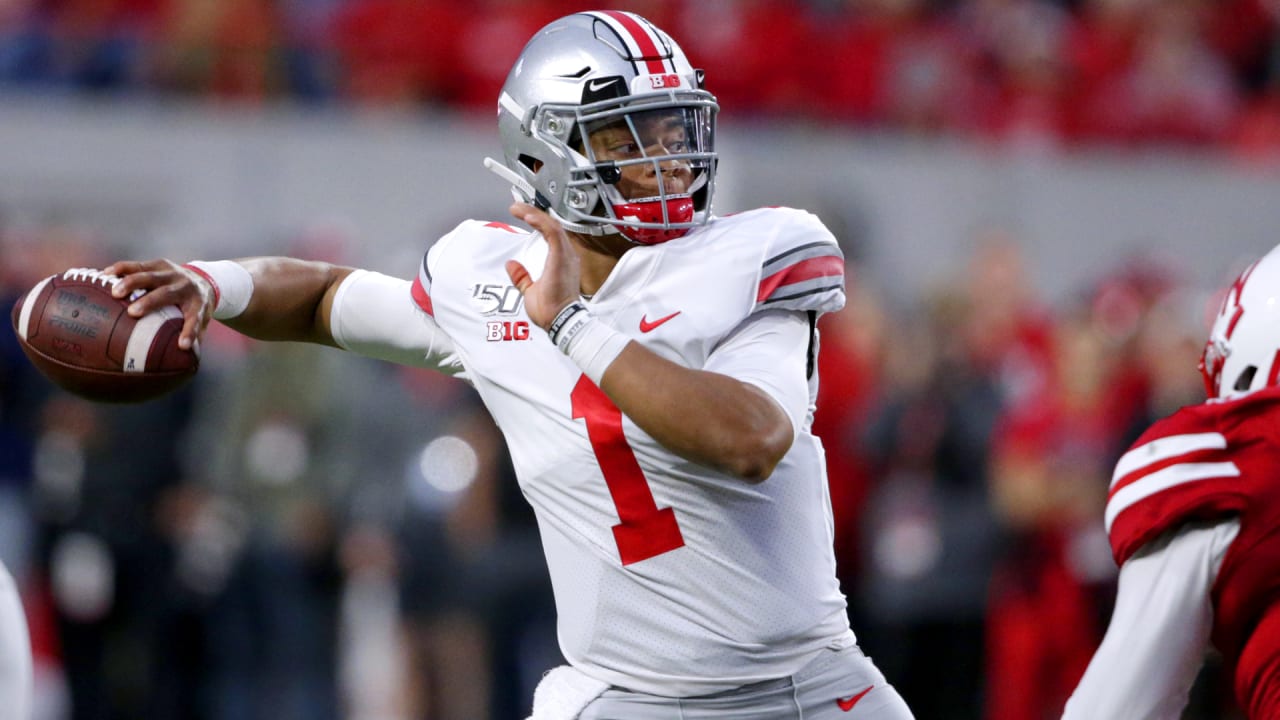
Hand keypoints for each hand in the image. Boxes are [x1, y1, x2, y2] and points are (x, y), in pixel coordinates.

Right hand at [102, 259, 215, 350]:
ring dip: (131, 282)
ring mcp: (172, 273)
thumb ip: (192, 341)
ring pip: (150, 275)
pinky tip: (105, 275)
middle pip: (167, 293)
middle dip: (150, 302)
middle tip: (132, 313)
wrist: (205, 280)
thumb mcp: (201, 324)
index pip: (195, 320)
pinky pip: (138, 265)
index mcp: (198, 304)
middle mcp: (185, 286)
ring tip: (113, 292)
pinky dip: (122, 269)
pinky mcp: (159, 264)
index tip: (182, 346)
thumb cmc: (197, 309)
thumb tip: (180, 366)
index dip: (189, 333)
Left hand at [505, 202, 580, 329]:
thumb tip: (511, 265)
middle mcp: (567, 256)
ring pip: (553, 225)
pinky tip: (528, 216)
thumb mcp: (531, 291)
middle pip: (553, 226)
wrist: (560, 321)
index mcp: (562, 263)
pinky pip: (553, 232)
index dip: (538, 223)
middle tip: (518, 207)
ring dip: (535, 214)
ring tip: (519, 208)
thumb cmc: (551, 311)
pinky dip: (540, 221)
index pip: (551, 235)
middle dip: (535, 214)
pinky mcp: (561, 257)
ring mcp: (566, 256)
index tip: (523, 215)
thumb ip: (522, 277)